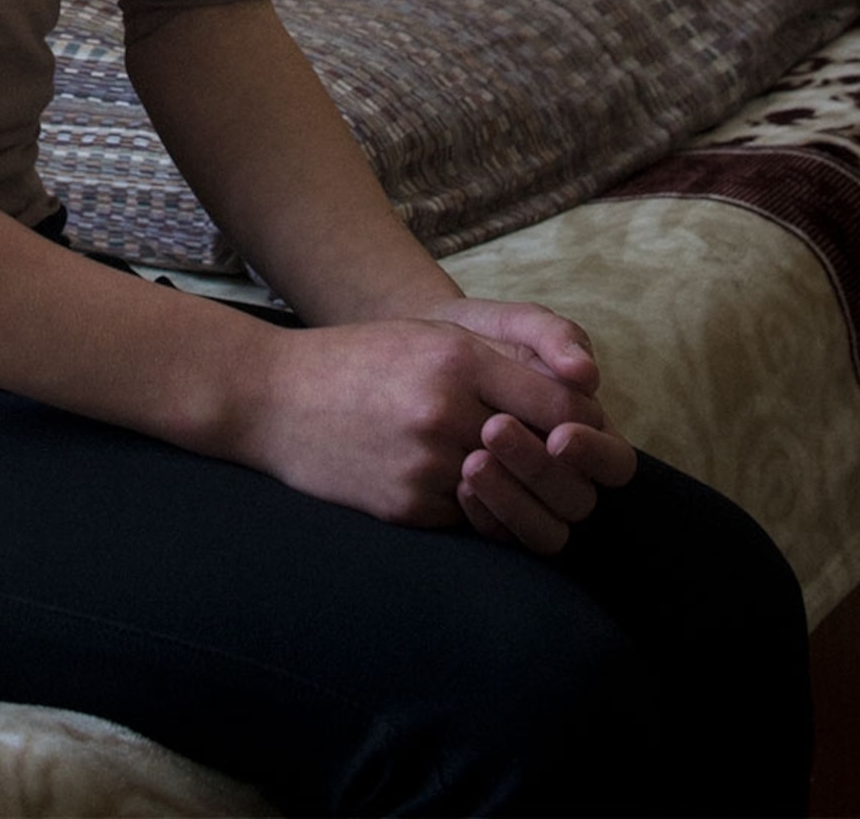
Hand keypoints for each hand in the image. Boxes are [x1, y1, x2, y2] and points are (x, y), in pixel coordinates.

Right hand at [240, 312, 623, 548]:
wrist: (275, 398)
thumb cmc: (360, 360)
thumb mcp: (429, 340)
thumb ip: (498, 364)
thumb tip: (574, 403)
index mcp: (458, 360)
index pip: (559, 403)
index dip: (583, 420)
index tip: (584, 428)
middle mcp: (447, 412)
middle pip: (545, 456)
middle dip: (564, 467)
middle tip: (568, 468)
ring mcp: (426, 465)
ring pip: (509, 494)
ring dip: (520, 492)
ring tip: (521, 483)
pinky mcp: (407, 507)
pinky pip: (468, 519)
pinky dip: (473, 508)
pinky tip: (460, 490)